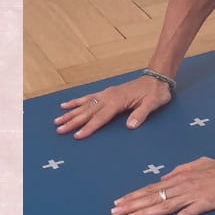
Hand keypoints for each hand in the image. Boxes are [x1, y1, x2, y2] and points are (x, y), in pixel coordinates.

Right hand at [53, 75, 172, 138]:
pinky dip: (76, 101)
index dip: (89, 127)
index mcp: (118, 101)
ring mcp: (106, 94)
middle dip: (73, 122)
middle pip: (88, 112)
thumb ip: (141, 114)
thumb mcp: (152, 104)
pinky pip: (88, 97)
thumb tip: (131, 126)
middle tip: (60, 130)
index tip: (77, 135)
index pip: (101, 117)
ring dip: (70, 113)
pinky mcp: (107, 93)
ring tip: (57, 120)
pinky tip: (65, 105)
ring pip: (84, 105)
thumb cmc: (155, 93)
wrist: (157, 79)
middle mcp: (108, 97)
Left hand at [112, 157, 214, 214]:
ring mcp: (192, 195)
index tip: (119, 202)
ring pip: (164, 205)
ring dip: (145, 212)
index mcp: (179, 177)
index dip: (134, 195)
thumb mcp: (198, 164)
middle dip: (132, 204)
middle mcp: (182, 186)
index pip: (151, 188)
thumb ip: (180, 171)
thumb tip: (165, 178)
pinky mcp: (204, 204)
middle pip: (153, 197)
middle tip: (115, 212)